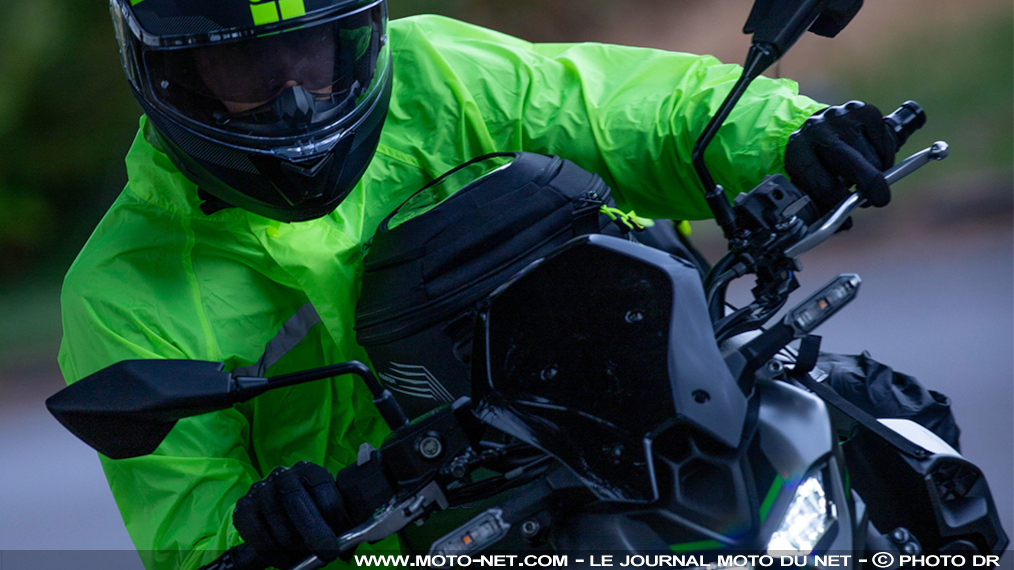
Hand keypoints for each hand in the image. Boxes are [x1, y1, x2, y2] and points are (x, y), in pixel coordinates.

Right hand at [233, 461, 351, 568]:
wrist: (278, 515)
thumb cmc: (311, 513)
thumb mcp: (329, 512)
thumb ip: (341, 525)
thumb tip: (348, 550)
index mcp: (309, 470)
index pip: (323, 488)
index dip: (334, 515)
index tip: (341, 536)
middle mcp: (283, 476)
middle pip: (296, 502)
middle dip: (315, 533)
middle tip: (327, 554)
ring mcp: (260, 490)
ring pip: (278, 524)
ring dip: (294, 547)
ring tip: (303, 553)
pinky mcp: (243, 508)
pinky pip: (258, 536)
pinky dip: (274, 553)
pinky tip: (285, 558)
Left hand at [784, 101, 897, 213]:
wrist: (817, 129)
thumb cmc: (815, 164)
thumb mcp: (809, 182)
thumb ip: (824, 205)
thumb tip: (843, 226)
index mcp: (797, 151)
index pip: (818, 180)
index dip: (835, 199)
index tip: (847, 216)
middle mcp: (817, 130)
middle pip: (848, 160)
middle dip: (868, 182)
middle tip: (879, 200)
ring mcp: (841, 117)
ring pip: (870, 155)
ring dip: (875, 172)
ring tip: (865, 179)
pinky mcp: (863, 111)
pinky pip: (884, 141)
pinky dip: (885, 157)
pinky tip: (873, 159)